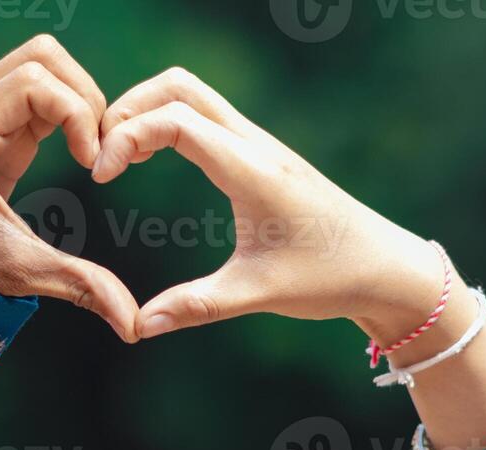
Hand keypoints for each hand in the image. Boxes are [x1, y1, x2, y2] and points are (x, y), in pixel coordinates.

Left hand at [0, 36, 137, 341]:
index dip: (78, 113)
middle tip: (97, 149)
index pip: (36, 82)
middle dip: (84, 97)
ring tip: (88, 148)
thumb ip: (77, 285)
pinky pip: (33, 88)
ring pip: (39, 64)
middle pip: (41, 57)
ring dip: (74, 98)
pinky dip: (63, 109)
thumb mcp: (16, 272)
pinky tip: (74, 151)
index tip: (90, 163)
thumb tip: (132, 323)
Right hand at [93, 68, 471, 341]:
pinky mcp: (261, 153)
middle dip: (127, 109)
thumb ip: (196, 306)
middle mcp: (255, 145)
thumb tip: (139, 327)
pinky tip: (150, 158)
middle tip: (99, 155)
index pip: (175, 121)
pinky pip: (204, 114)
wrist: (386, 265)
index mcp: (252, 171)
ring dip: (146, 111)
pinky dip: (166, 120)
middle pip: (177, 86)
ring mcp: (260, 144)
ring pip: (190, 93)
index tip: (100, 178)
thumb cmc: (330, 277)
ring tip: (117, 156)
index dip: (125, 138)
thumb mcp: (259, 294)